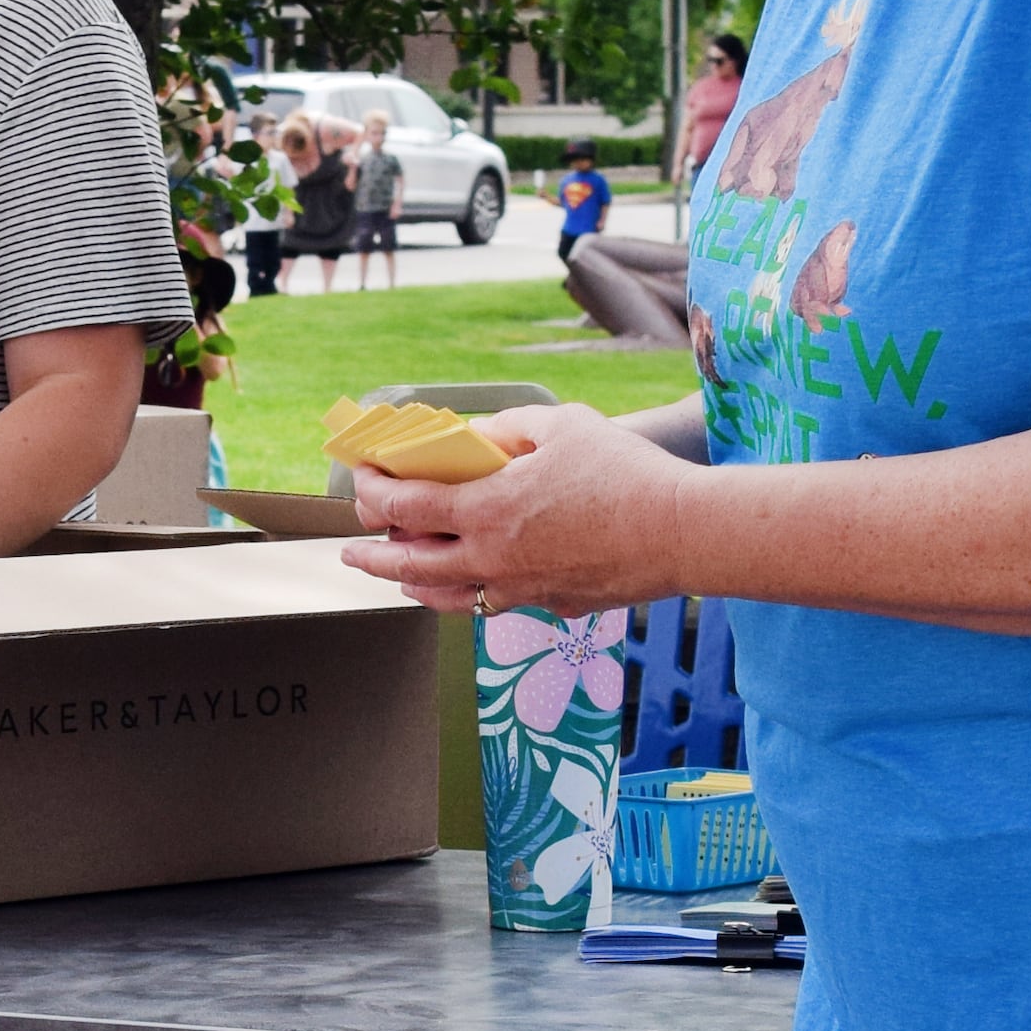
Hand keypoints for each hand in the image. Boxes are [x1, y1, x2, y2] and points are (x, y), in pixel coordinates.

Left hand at [340, 404, 692, 616]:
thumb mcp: (560, 426)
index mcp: (486, 510)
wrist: (680, 532)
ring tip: (398, 578)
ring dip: (412, 585)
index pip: (405, 507)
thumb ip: (508, 428)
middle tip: (350, 551)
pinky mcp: (549, 605)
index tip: (360, 482)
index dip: (373, 493)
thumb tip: (478, 437)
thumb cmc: (624, 473)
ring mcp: (518, 589)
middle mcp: (492, 559)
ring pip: (446, 597)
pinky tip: (468, 584)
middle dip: (371, 556)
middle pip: (410, 565)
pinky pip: (494, 602)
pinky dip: (468, 593)